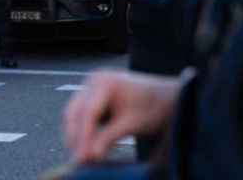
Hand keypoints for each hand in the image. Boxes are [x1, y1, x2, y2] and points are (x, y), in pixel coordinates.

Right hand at [63, 70, 182, 163]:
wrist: (167, 97)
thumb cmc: (153, 107)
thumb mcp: (132, 124)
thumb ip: (108, 138)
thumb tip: (90, 156)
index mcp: (105, 82)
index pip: (88, 112)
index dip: (83, 136)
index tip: (82, 158)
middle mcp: (94, 81)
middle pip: (76, 112)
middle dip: (76, 137)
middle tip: (78, 161)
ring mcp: (92, 88)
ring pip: (75, 114)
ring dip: (77, 135)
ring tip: (82, 157)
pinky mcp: (93, 97)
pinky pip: (82, 115)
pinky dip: (84, 131)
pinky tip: (88, 147)